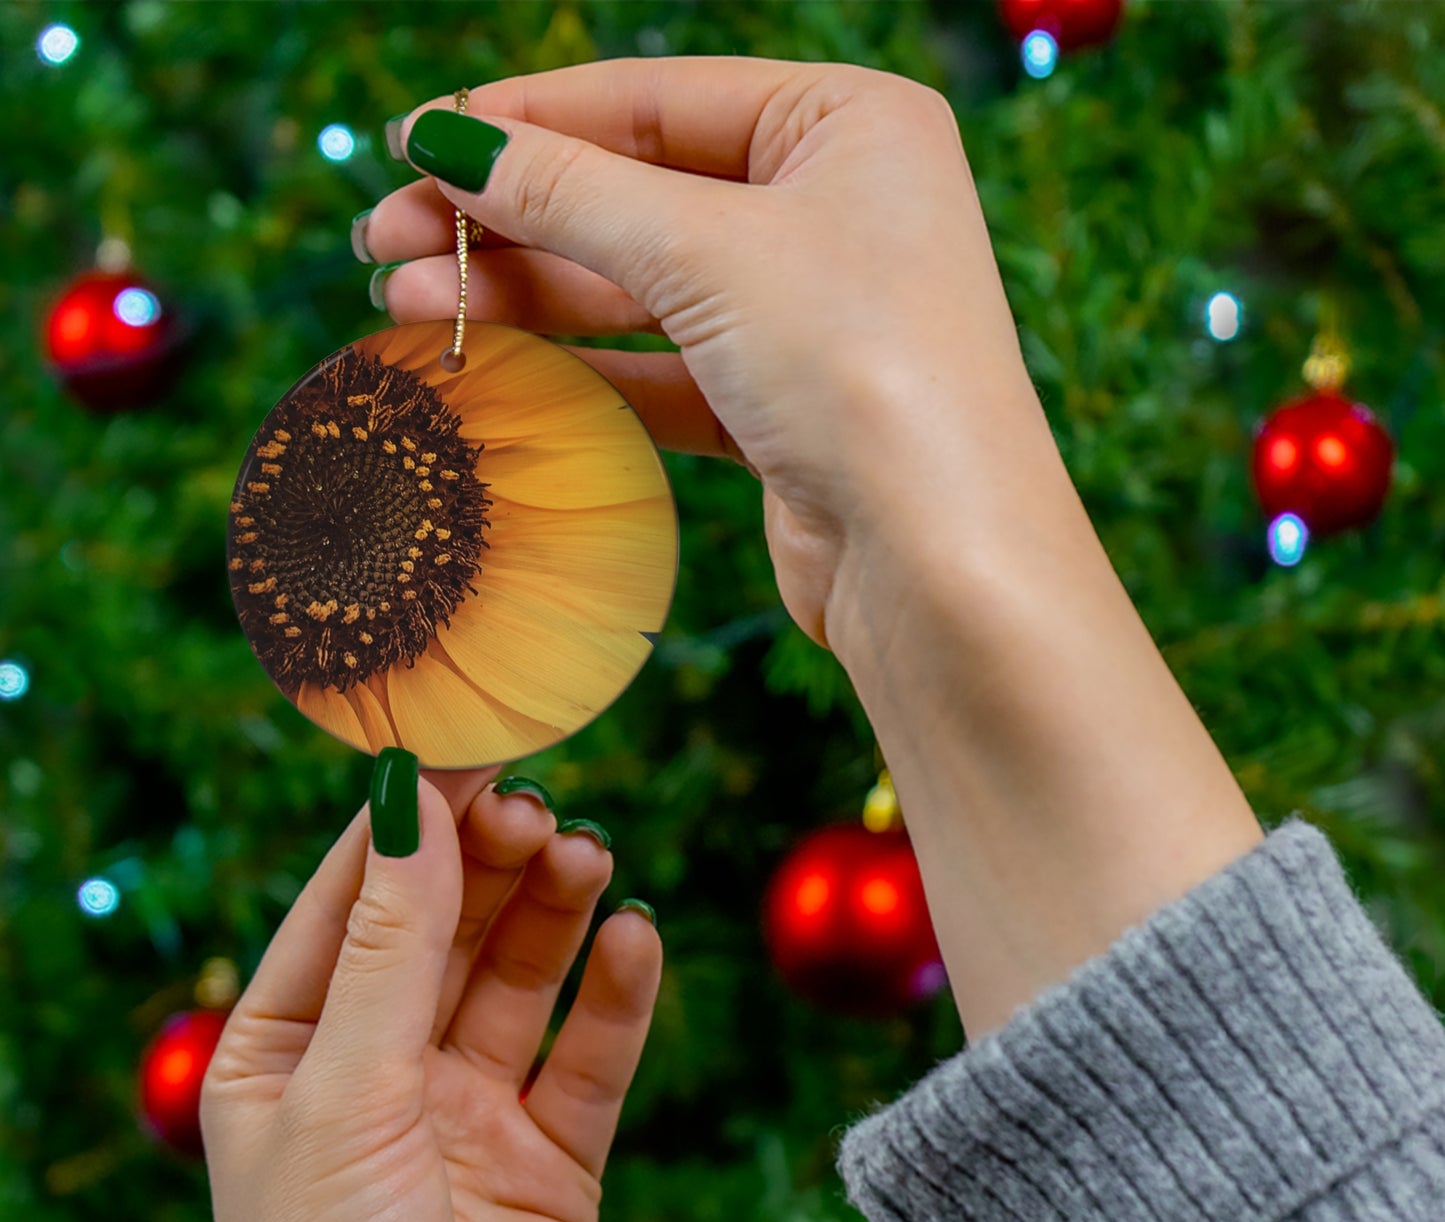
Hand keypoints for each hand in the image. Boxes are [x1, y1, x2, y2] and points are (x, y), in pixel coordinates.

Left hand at [201, 767, 661, 1221]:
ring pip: (520, 979)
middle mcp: (379, 1073)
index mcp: (288, 1053)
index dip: (409, 823)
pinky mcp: (551, 1160)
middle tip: (540, 809)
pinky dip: (617, 995)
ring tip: (589, 857)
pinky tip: (635, 940)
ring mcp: (468, 1114)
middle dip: (490, 864)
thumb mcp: (346, 1096)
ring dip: (555, 913)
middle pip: (446, 929)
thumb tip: (411, 801)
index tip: (470, 747)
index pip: (351, 902)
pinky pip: (590, 1056)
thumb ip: (391, 947)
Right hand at [361, 57, 1058, 657]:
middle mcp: (834, 209)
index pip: (654, 99)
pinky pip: (661, 369)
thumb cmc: (860, 369)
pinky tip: (490, 364)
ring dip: (525, 296)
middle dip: (507, 218)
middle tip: (384, 240)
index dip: (525, 119)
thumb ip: (570, 192)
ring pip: (640, 288)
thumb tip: (448, 141)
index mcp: (847, 124)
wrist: (938, 562)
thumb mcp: (706, 251)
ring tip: (404, 305)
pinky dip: (579, 369)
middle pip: (636, 194)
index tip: (413, 141)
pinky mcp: (782, 408)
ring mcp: (808, 314)